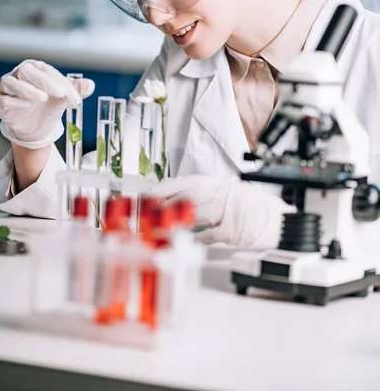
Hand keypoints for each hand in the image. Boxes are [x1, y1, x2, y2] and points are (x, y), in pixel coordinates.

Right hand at [0, 60, 94, 148]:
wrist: (36, 127)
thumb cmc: (49, 105)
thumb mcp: (64, 97)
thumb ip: (75, 89)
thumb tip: (90, 85)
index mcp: (36, 68)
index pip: (48, 72)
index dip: (62, 84)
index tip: (76, 100)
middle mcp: (19, 74)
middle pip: (27, 71)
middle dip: (45, 81)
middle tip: (61, 93)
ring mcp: (7, 88)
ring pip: (10, 82)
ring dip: (27, 89)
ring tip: (43, 98)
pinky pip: (2, 99)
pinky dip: (13, 102)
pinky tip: (26, 106)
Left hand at [150, 175, 295, 248]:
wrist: (279, 221)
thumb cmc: (251, 209)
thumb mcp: (225, 193)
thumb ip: (202, 193)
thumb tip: (173, 194)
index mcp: (218, 183)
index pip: (185, 182)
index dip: (163, 189)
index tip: (145, 196)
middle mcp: (222, 193)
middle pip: (187, 193)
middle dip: (163, 202)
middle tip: (144, 212)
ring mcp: (228, 210)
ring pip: (196, 210)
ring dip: (174, 218)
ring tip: (157, 226)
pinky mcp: (233, 229)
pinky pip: (210, 233)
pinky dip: (197, 237)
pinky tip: (185, 240)